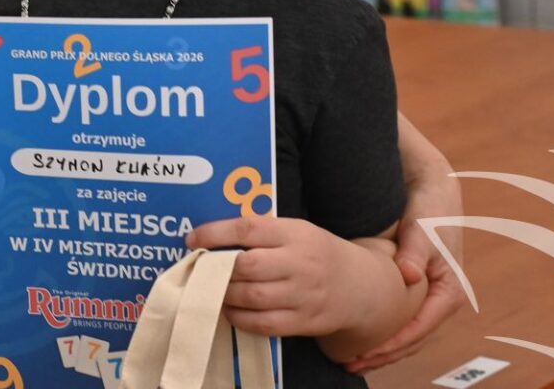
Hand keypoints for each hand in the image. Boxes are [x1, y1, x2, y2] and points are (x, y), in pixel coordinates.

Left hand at [188, 217, 368, 338]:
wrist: (360, 286)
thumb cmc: (316, 252)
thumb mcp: (296, 231)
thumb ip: (262, 233)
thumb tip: (213, 237)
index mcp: (295, 233)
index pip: (248, 228)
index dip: (215, 234)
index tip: (193, 239)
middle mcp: (300, 263)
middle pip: (247, 266)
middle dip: (217, 269)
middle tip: (201, 269)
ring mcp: (304, 295)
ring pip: (253, 297)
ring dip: (224, 295)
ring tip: (212, 290)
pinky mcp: (305, 322)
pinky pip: (265, 324)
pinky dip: (240, 319)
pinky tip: (230, 310)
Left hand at [345, 127, 467, 372]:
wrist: (432, 188)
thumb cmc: (430, 209)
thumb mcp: (423, 229)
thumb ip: (415, 251)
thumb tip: (409, 275)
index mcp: (449, 292)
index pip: (419, 329)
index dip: (391, 345)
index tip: (365, 355)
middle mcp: (442, 300)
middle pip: (413, 339)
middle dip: (384, 355)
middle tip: (351, 365)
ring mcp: (430, 297)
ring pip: (406, 333)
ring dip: (382, 348)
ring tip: (352, 360)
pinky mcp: (417, 290)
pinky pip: (401, 319)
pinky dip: (384, 331)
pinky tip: (360, 337)